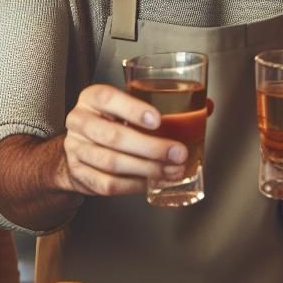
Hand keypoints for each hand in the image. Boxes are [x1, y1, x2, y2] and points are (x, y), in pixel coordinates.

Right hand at [60, 84, 186, 196]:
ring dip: (147, 169)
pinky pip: (109, 184)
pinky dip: (135, 185)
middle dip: (151, 147)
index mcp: (92, 98)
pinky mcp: (79, 174)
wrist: (79, 147)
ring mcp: (76, 149)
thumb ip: (165, 104)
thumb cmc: (111, 121)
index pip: (107, 98)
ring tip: (171, 171)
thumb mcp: (129, 105)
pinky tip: (153, 182)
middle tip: (178, 153)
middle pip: (113, 136)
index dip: (133, 110)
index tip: (158, 120)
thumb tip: (207, 106)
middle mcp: (80, 121)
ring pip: (112, 163)